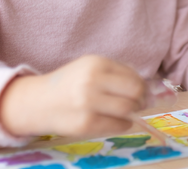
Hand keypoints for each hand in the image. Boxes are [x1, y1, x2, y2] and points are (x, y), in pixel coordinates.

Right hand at [0, 55, 146, 137]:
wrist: (39, 102)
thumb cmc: (70, 84)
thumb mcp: (90, 68)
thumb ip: (116, 73)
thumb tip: (148, 89)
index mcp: (96, 63)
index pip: (133, 76)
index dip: (143, 86)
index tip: (144, 92)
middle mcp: (92, 81)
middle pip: (135, 92)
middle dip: (142, 99)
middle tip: (141, 103)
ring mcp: (88, 104)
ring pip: (127, 109)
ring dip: (133, 112)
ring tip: (128, 112)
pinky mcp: (86, 124)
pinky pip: (117, 125)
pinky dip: (123, 124)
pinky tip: (115, 120)